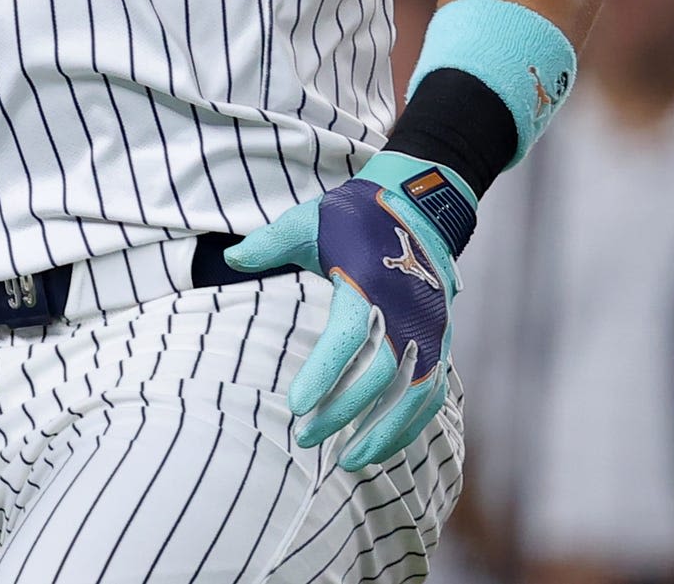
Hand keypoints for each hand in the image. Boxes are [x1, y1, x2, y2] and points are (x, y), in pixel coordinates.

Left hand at [225, 152, 476, 469]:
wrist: (419, 211)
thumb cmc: (355, 218)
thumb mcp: (309, 221)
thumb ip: (270, 242)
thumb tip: (231, 257)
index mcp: (371, 287)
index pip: (348, 340)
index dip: (324, 375)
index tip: (295, 406)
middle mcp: (408, 315)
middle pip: (380, 377)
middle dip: (344, 414)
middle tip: (306, 438)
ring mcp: (431, 333)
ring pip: (414, 396)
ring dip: (383, 433)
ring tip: (348, 462)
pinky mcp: (442, 345)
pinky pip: (432, 395)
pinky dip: (409, 425)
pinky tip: (381, 446)